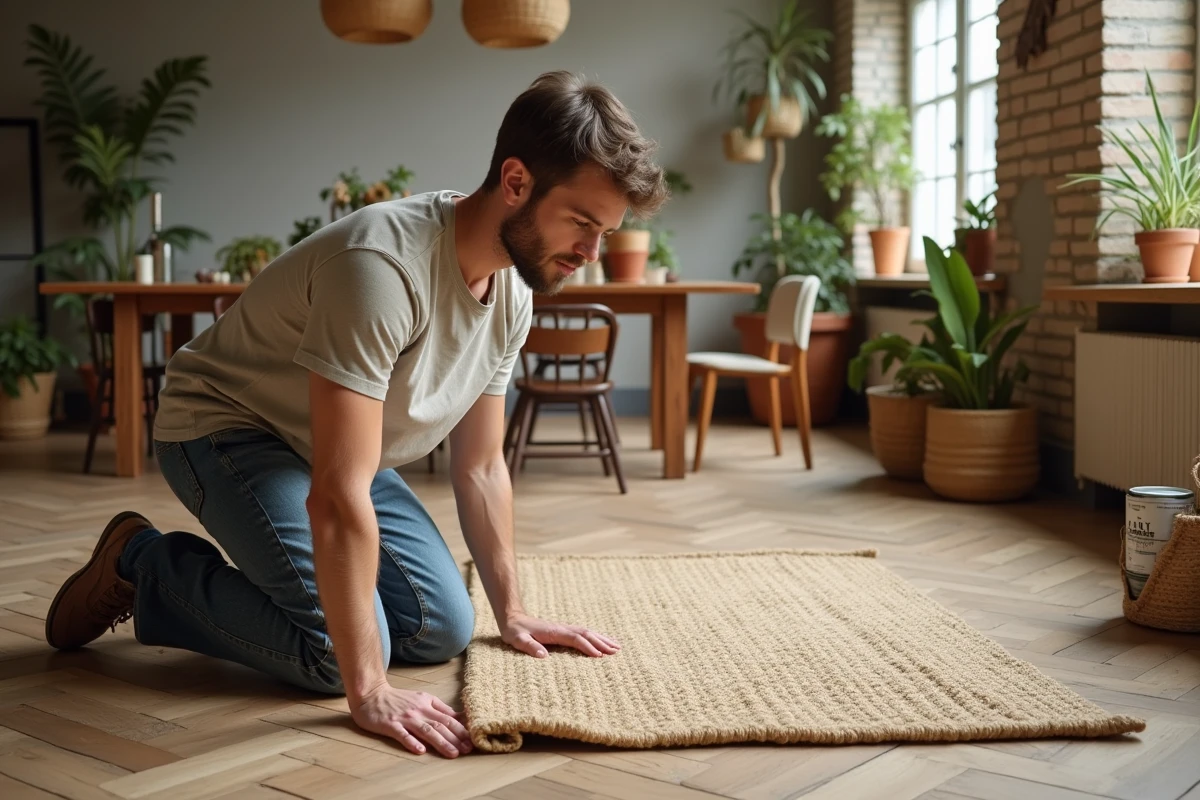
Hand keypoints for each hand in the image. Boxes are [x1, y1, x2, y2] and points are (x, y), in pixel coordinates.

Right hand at [350, 684, 472, 757]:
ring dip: (441, 742)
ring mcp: (404, 718)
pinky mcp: (390, 725)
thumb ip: (439, 708)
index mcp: (427, 703)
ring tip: (453, 753)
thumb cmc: (398, 699)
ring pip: (426, 731)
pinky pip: (402, 734)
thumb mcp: (422, 698)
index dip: (461, 729)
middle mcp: (418, 710)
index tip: (472, 740)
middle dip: (456, 738)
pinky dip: (412, 742)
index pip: (448, 718)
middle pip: (440, 725)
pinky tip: (421, 751)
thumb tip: (459, 717)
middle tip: (468, 750)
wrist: (371, 694)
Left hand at [501, 612, 621, 658]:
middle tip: (617, 650)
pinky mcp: (563, 631)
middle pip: (586, 633)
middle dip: (602, 642)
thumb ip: (530, 647)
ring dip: (602, 638)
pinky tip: (602, 642)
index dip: (587, 646)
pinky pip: (583, 633)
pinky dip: (595, 637)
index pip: (575, 638)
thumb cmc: (515, 631)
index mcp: (554, 632)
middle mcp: (562, 628)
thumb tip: (544, 656)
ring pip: (587, 632)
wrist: (513, 619)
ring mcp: (564, 629)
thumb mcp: (518, 640)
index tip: (599, 656)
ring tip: (617, 646)